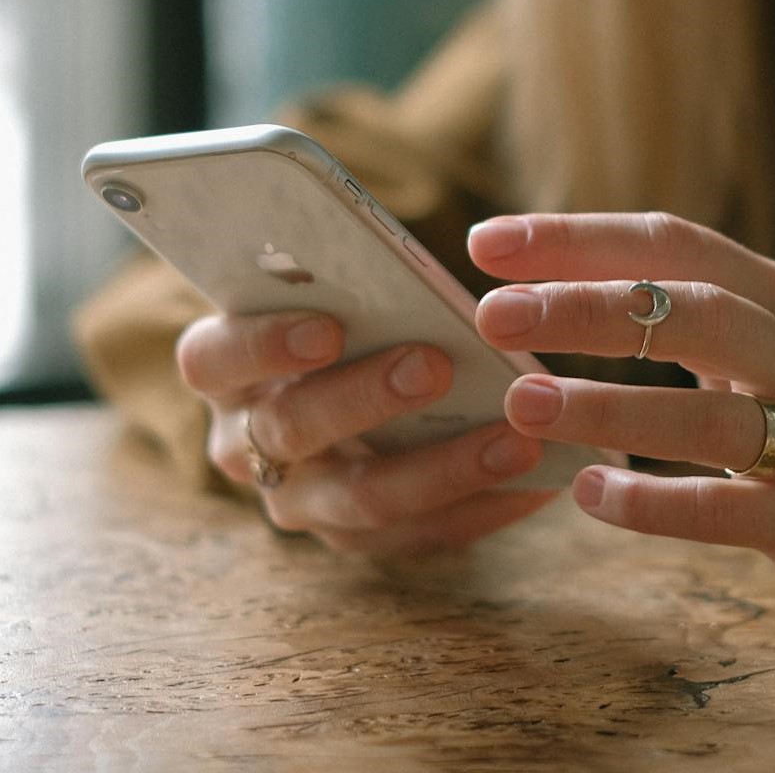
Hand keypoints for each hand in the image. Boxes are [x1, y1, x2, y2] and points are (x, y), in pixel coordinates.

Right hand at [175, 312, 556, 554]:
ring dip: (443, 467)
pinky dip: (482, 507)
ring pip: (360, 499)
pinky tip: (538, 482)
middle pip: (292, 429)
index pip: (213, 358)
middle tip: (435, 365)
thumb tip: (413, 260)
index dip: (265, 344)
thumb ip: (353, 281)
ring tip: (516, 438)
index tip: (329, 327)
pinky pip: (418, 535)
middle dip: (366, 397)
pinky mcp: (358, 537)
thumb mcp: (336, 290)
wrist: (356, 383)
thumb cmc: (350, 312)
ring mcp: (299, 500)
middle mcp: (245, 442)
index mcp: (224, 367)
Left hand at [471, 212, 774, 597]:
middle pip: (698, 312)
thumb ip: (667, 305)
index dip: (580, 237)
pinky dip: (652, 502)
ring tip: (523, 404)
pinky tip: (588, 492)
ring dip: (610, 407)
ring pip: (709, 417)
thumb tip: (530, 286)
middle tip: (493, 312)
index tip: (487, 242)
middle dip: (590, 307)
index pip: (674, 242)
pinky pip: (724, 510)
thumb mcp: (751, 333)